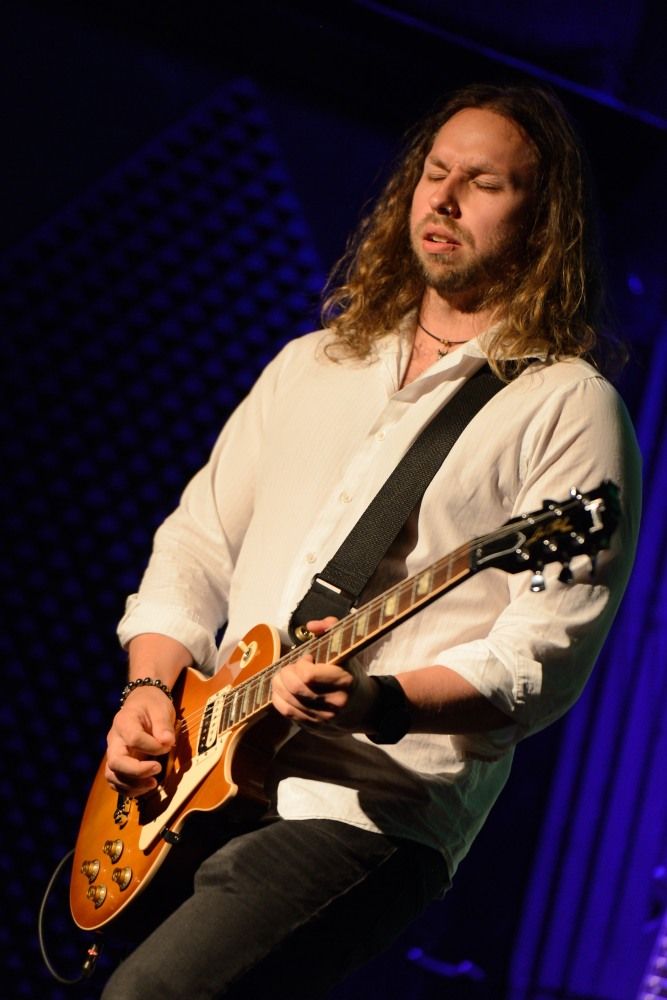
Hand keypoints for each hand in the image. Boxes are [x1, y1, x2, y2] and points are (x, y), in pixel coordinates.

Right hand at [104, 686, 175, 795]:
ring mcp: (114, 754)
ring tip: (154, 783)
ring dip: (133, 785)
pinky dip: (130, 790)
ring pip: (113, 776)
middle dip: (136, 771)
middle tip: (157, 769)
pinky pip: (117, 782)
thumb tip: (166, 742)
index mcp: (124, 721)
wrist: (141, 704)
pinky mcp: (118, 764)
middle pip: (115, 762)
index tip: (167, 745)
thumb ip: (163, 725)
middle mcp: (114, 740)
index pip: (133, 738)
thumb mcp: (160, 708)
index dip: (152, 746)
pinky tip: (147, 787)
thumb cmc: (151, 705)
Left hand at [271, 618, 377, 735]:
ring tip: (284, 675)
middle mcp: (334, 703)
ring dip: (279, 684)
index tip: (307, 658)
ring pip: (288, 700)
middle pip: (296, 688)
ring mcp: (322, 718)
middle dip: (286, 673)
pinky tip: (281, 689)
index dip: (302, 663)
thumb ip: (332, 628)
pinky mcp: (312, 726)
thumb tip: (310, 626)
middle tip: (292, 667)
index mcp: (344, 681)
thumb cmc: (351, 674)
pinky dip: (278, 697)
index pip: (309, 675)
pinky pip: (287, 712)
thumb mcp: (347, 649)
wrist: (364, 708)